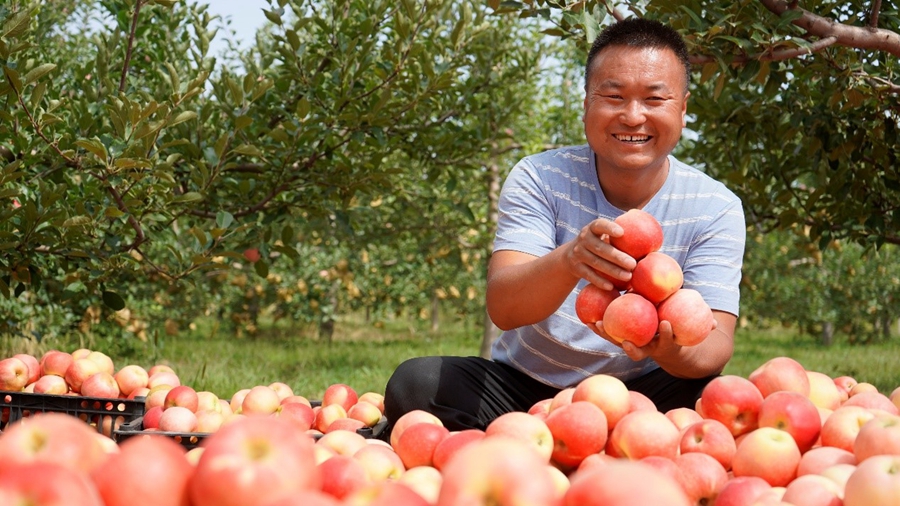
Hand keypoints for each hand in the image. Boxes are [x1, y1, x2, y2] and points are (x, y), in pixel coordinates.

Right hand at [566, 218, 635, 290]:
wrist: (571, 255)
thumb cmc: (598, 242)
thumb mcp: (602, 234)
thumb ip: (621, 232)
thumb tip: (652, 235)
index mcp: (592, 229)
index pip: (599, 225)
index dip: (609, 228)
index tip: (622, 232)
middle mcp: (583, 240)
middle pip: (600, 248)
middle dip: (617, 256)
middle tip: (633, 264)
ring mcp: (578, 254)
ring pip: (595, 263)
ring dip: (612, 271)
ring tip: (628, 276)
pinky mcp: (576, 268)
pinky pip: (589, 275)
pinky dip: (599, 281)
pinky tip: (612, 286)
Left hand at [591, 318, 718, 361]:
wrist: (669, 349)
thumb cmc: (682, 335)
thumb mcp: (693, 332)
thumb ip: (704, 328)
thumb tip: (716, 325)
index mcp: (664, 346)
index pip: (666, 342)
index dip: (666, 335)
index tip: (666, 325)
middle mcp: (646, 348)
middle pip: (636, 349)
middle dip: (630, 346)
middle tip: (625, 340)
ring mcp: (633, 344)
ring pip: (618, 341)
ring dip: (606, 334)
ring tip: (594, 323)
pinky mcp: (621, 337)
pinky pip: (608, 332)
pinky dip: (599, 325)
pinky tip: (585, 315)